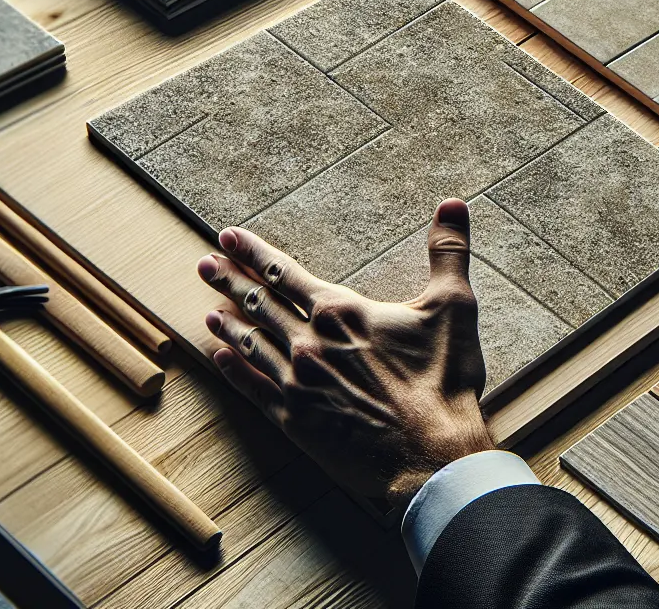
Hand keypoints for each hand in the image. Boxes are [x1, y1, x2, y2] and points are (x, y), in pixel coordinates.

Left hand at [198, 198, 492, 504]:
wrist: (431, 456)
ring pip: (251, 344)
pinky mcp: (296, 420)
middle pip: (259, 304)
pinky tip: (220, 356)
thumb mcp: (453, 308)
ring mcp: (298, 383)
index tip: (229, 237)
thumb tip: (452, 203)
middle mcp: (309, 343)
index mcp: (341, 312)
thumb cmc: (443, 383)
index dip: (254, 253)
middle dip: (229, 281)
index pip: (284, 272)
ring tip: (209, 307)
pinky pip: (254, 388)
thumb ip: (448, 252)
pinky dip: (234, 369)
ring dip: (229, 322)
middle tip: (204, 264)